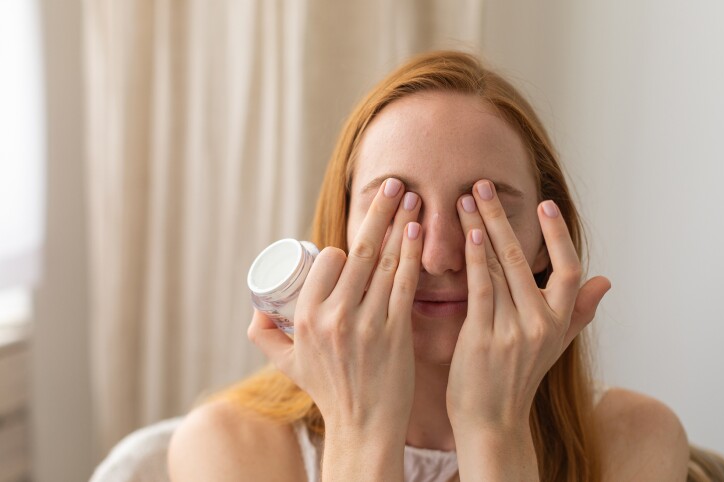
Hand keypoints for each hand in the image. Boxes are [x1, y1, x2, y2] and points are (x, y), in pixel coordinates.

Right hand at [247, 178, 422, 436]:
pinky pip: (404, 284)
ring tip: (414, 198)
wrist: (364, 426)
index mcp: (305, 317)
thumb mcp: (286, 363)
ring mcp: (366, 324)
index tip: (361, 238)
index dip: (344, 245)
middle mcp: (333, 316)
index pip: (326, 261)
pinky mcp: (395, 332)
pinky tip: (418, 232)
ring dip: (401, 223)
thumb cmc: (327, 391)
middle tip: (395, 183)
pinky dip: (412, 254)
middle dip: (379, 210)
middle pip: (359, 251)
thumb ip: (264, 335)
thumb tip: (255, 308)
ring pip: (385, 262)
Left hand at [447, 179, 610, 431]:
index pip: (569, 270)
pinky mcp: (484, 338)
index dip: (558, 235)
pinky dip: (476, 260)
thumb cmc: (518, 380)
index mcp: (559, 323)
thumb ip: (578, 312)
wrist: (492, 422)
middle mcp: (541, 325)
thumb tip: (606, 282)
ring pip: (500, 268)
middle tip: (484, 184)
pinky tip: (469, 234)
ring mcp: (513, 331)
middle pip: (524, 259)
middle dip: (503, 217)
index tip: (545, 203)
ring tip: (465, 199)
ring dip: (482, 228)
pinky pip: (482, 289)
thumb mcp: (554, 346)